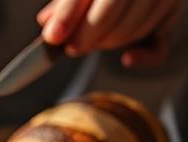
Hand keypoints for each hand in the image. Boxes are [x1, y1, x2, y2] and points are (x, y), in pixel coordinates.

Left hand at [38, 0, 182, 66]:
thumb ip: (66, 4)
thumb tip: (46, 21)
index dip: (68, 14)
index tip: (53, 37)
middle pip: (112, 7)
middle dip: (87, 34)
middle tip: (73, 48)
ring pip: (134, 26)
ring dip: (107, 42)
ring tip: (91, 43)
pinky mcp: (172, 13)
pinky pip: (159, 43)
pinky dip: (143, 56)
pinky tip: (127, 58)